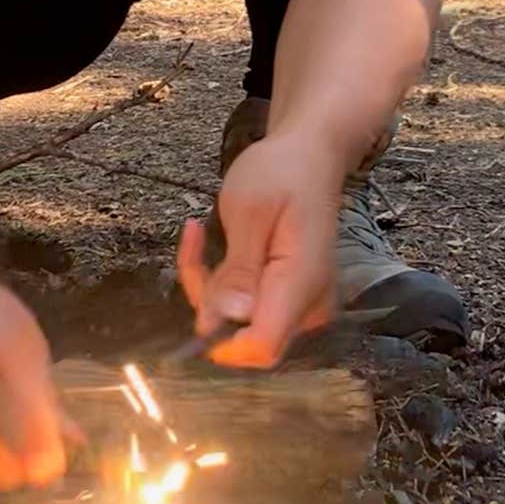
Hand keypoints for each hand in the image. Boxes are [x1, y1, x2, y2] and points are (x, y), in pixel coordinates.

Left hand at [176, 130, 341, 367]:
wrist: (309, 157)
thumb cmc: (281, 173)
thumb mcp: (250, 209)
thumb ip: (239, 268)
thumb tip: (224, 320)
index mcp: (301, 284)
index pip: (261, 346)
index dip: (220, 338)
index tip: (199, 289)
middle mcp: (306, 306)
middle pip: (243, 339)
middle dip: (207, 300)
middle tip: (194, 242)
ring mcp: (297, 306)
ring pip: (237, 324)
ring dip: (208, 286)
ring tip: (199, 233)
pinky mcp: (285, 299)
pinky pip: (243, 309)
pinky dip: (218, 282)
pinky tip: (206, 242)